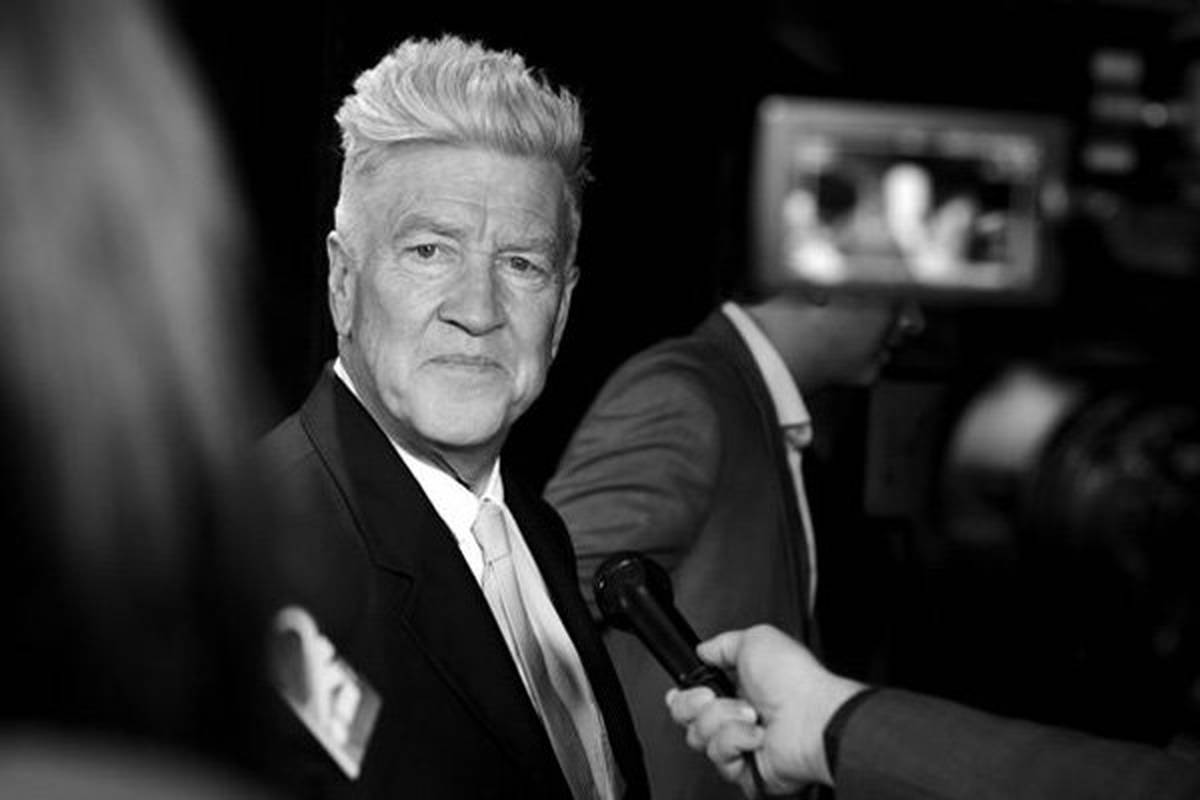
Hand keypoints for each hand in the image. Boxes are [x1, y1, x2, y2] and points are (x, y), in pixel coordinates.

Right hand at [666, 624, 865, 794]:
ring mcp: (741, 744)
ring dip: (722, 720)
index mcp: (740, 687)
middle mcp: (737, 716)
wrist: (813, 719)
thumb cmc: (796, 681)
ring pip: (700, 737)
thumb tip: (704, 649)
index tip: (682, 689)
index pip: (695, 696)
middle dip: (694, 705)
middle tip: (714, 696)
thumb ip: (722, 643)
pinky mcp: (745, 769)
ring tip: (751, 715)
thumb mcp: (756, 640)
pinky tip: (756, 736)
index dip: (684, 694)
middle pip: (688, 718)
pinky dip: (735, 741)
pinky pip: (719, 756)